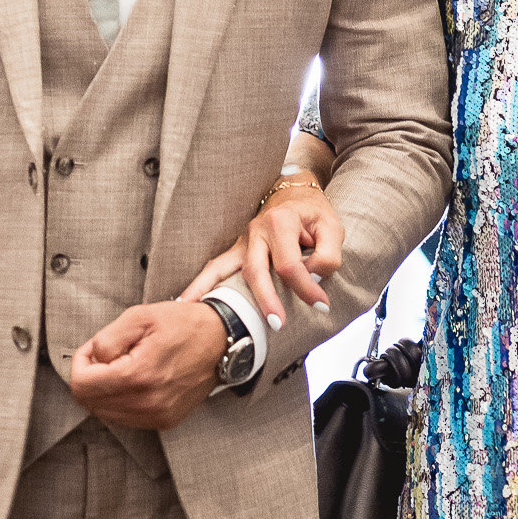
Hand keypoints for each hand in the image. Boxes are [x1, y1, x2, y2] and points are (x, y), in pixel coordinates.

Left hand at [71, 300, 225, 430]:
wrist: (221, 340)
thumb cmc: (183, 324)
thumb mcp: (140, 316)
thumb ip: (106, 339)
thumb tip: (92, 360)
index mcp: (139, 375)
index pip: (82, 385)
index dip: (80, 363)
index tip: (93, 350)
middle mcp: (148, 403)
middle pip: (90, 403)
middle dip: (91, 377)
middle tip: (108, 356)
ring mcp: (158, 416)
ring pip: (105, 413)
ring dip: (106, 390)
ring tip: (124, 366)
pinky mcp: (165, 421)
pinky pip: (126, 418)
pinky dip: (122, 400)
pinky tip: (136, 380)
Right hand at [179, 181, 342, 329]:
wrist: (295, 194)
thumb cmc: (313, 213)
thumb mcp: (332, 229)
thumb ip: (327, 256)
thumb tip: (312, 280)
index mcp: (280, 222)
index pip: (290, 265)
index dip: (307, 287)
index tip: (321, 304)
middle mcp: (256, 231)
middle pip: (256, 271)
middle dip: (266, 300)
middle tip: (278, 324)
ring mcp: (243, 242)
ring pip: (224, 268)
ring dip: (211, 291)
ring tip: (193, 311)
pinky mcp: (237, 251)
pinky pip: (215, 267)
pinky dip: (201, 283)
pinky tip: (185, 300)